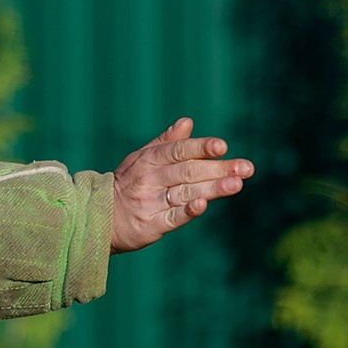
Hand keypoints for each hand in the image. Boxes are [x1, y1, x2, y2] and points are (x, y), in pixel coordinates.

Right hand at [110, 118, 252, 252]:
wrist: (100, 217)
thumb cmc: (128, 184)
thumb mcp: (141, 159)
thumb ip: (166, 142)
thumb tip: (187, 122)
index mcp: (149, 160)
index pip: (179, 151)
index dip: (201, 147)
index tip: (222, 146)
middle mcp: (150, 179)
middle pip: (189, 172)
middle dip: (219, 169)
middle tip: (247, 168)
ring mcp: (150, 202)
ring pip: (185, 193)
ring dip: (212, 188)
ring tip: (236, 184)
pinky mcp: (151, 225)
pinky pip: (172, 217)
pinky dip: (187, 211)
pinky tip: (203, 206)